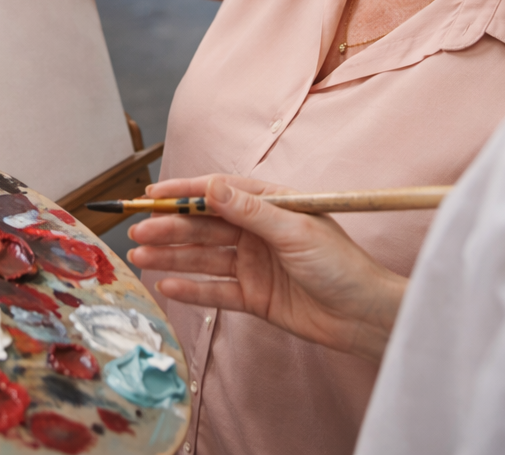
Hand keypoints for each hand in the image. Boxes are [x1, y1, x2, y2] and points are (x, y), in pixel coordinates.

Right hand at [127, 175, 407, 363]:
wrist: (366, 317)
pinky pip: (215, 291)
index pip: (219, 192)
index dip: (183, 191)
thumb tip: (211, 186)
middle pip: (205, 227)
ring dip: (172, 255)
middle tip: (138, 231)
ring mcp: (254, 265)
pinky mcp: (254, 297)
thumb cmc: (342, 266)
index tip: (151, 194)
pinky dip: (191, 288)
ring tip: (140, 255)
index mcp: (271, 205)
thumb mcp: (295, 232)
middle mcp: (258, 232)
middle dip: (170, 227)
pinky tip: (166, 284)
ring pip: (204, 257)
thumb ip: (249, 211)